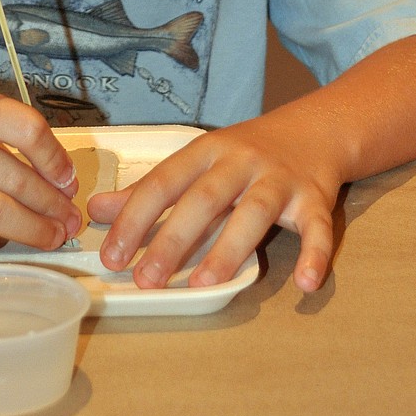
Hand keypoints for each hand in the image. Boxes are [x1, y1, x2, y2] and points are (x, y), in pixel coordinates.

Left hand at [88, 115, 342, 292]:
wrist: (316, 130)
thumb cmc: (246, 153)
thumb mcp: (197, 161)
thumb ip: (151, 189)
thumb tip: (96, 210)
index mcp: (206, 150)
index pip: (163, 182)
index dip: (134, 217)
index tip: (111, 254)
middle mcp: (242, 160)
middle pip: (204, 198)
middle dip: (172, 238)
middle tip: (146, 278)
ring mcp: (280, 179)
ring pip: (255, 212)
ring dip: (229, 248)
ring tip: (203, 285)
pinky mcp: (316, 198)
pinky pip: (319, 227)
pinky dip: (315, 254)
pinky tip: (305, 283)